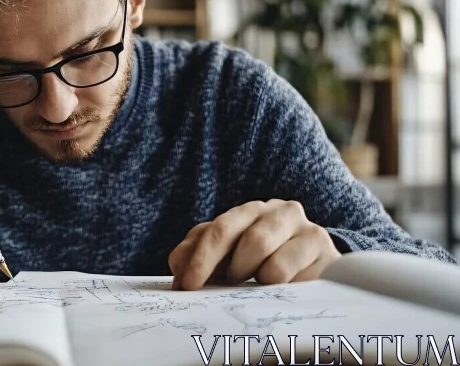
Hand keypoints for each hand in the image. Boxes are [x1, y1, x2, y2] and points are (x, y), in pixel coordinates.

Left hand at [168, 199, 340, 289]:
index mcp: (250, 212)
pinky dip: (274, 285)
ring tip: (252, 284)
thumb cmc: (267, 266)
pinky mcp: (323, 248)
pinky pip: (287, 270)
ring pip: (262, 250)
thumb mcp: (229, 259)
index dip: (198, 258)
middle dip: (218, 266)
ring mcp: (304, 227)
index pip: (217, 230)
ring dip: (250, 275)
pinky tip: (277, 289)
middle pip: (238, 235)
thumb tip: (178, 269)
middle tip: (213, 288)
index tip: (186, 286)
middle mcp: (278, 211)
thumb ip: (199, 256)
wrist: (320, 272)